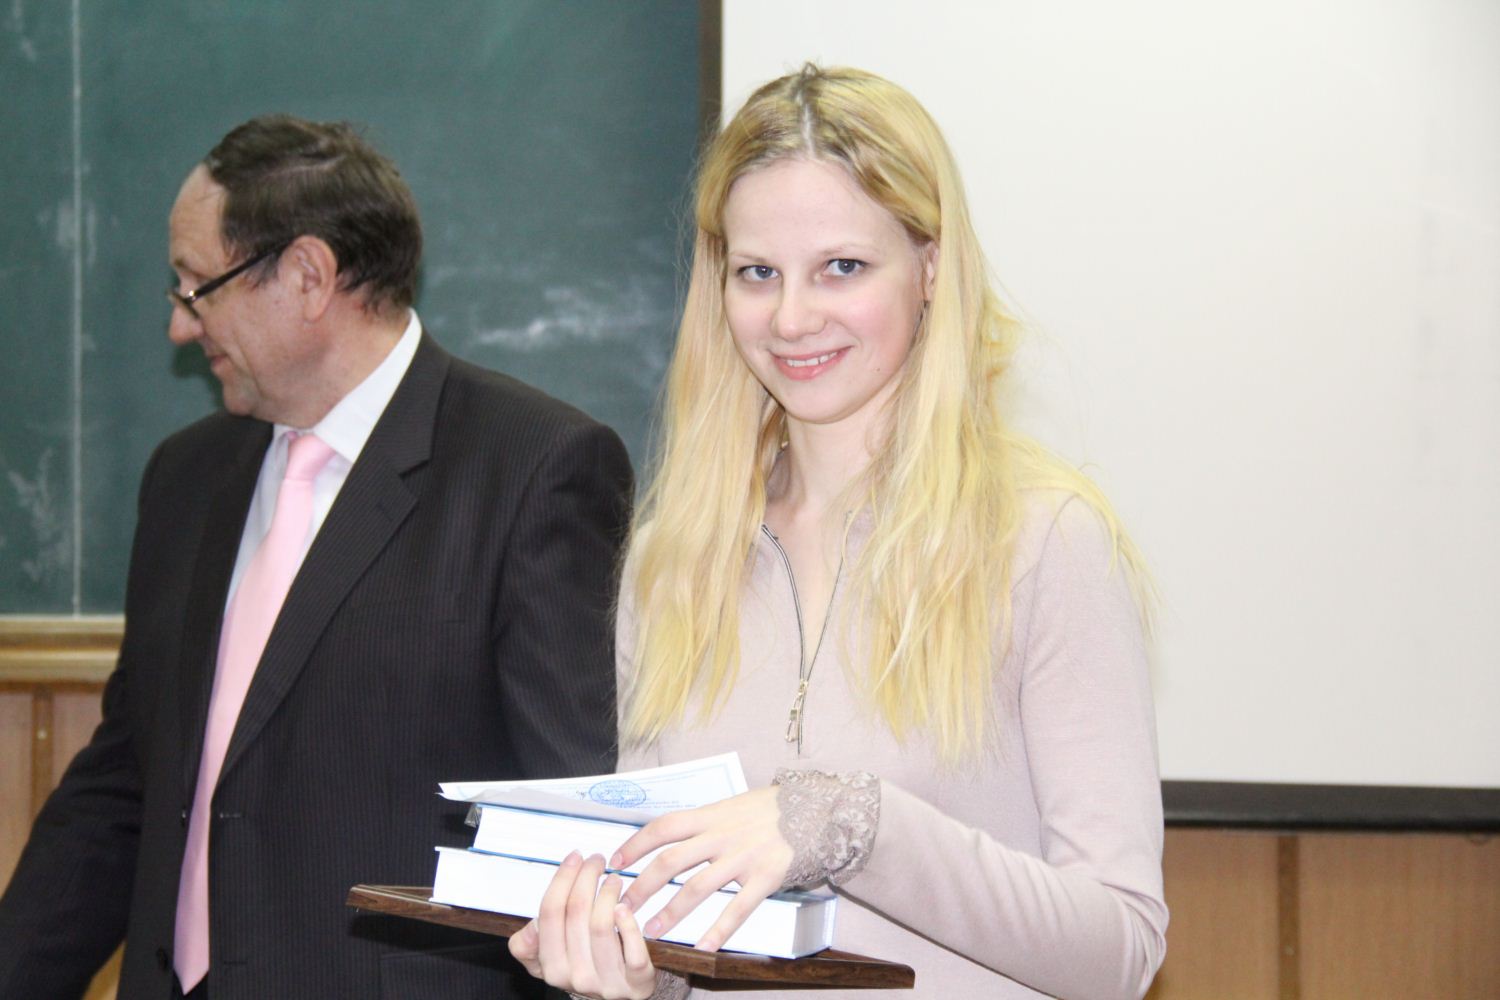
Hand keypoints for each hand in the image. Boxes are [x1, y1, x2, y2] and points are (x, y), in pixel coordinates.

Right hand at [508, 851, 656, 998]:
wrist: (623, 995)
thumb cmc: (586, 967)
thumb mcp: (551, 958)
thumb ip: (530, 944)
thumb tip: (532, 926)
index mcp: (552, 967)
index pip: (550, 913)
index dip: (562, 878)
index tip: (574, 857)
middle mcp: (576, 977)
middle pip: (576, 913)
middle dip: (586, 877)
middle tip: (596, 860)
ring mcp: (607, 982)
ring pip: (601, 926)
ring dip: (607, 893)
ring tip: (613, 880)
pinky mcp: (637, 982)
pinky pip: (633, 952)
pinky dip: (628, 925)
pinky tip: (625, 907)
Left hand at [614, 786, 792, 951]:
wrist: (816, 808)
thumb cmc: (770, 809)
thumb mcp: (731, 806)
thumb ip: (705, 823)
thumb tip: (672, 835)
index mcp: (710, 816)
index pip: (662, 828)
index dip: (634, 844)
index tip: (614, 862)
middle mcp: (721, 835)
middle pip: (670, 861)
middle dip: (642, 886)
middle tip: (622, 907)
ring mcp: (742, 857)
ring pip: (697, 888)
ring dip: (670, 912)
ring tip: (651, 933)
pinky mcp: (765, 877)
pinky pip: (738, 908)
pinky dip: (719, 930)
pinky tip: (704, 947)